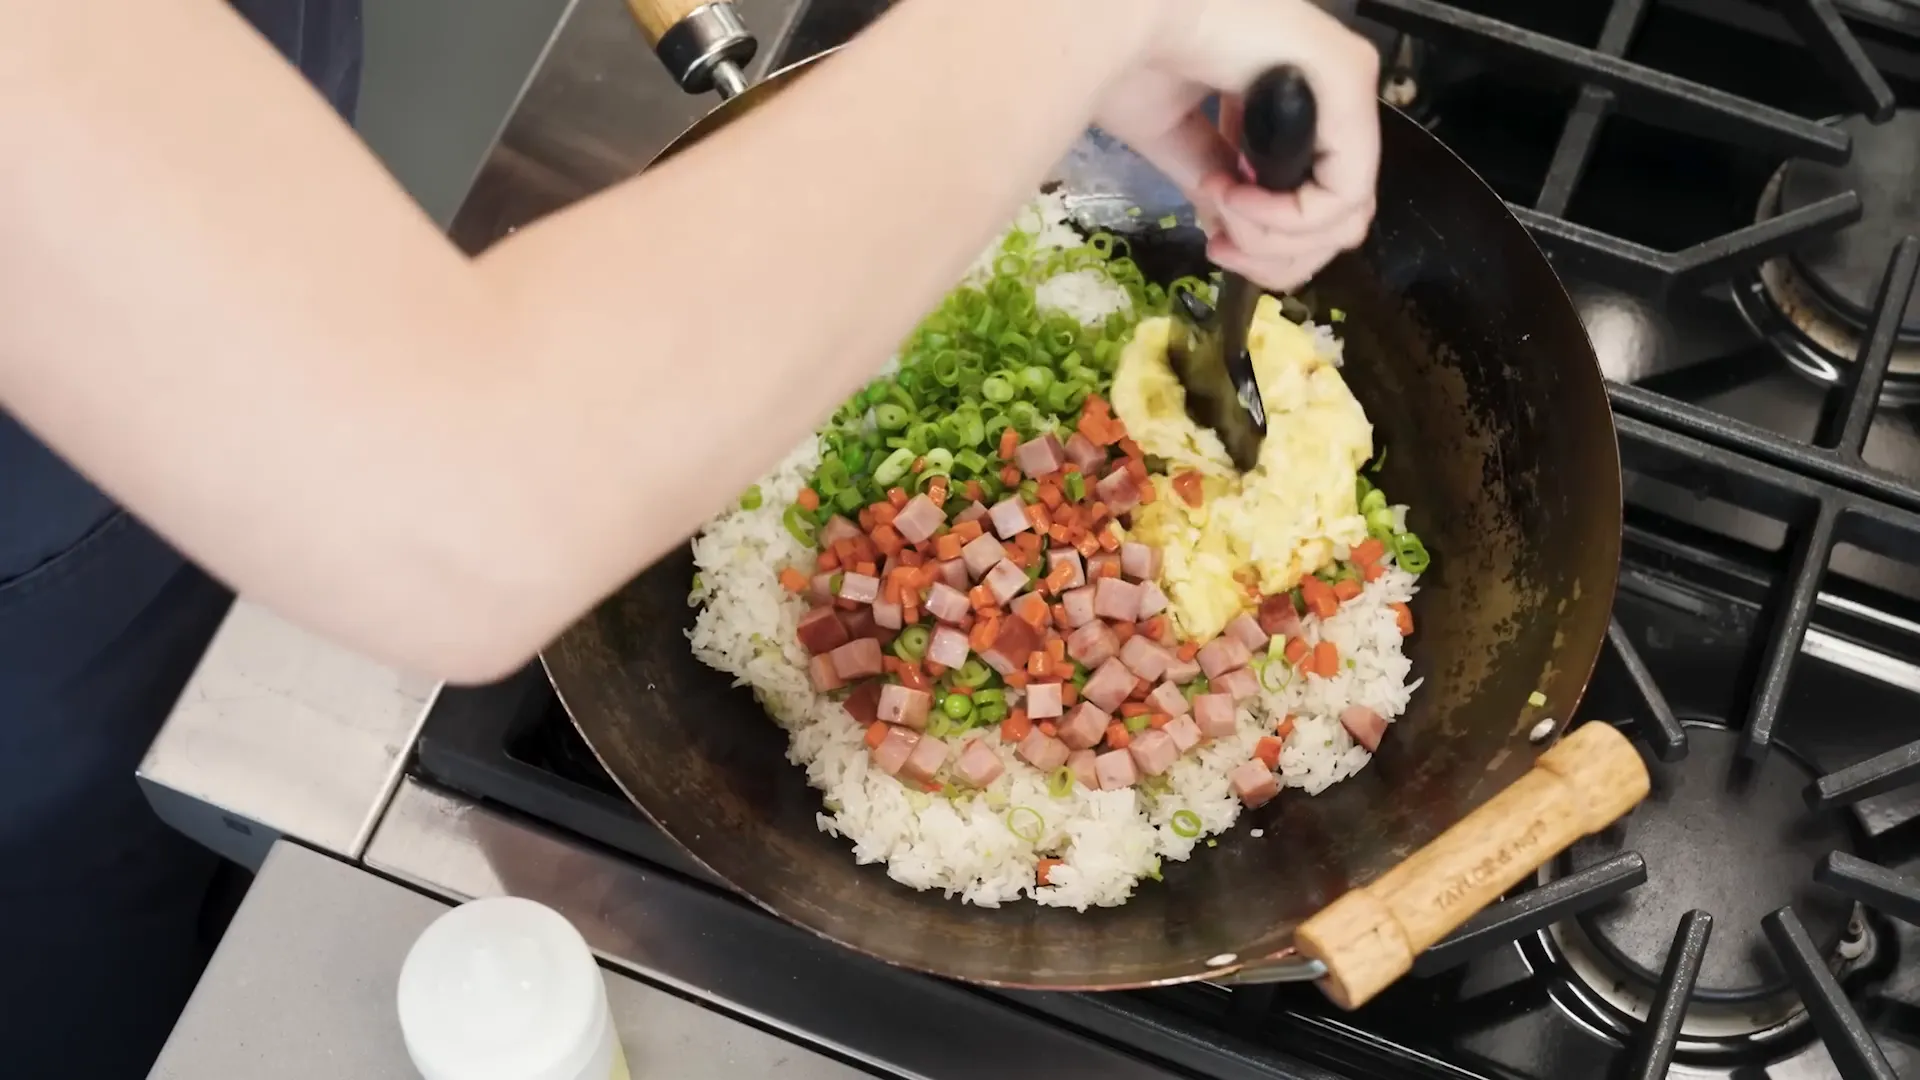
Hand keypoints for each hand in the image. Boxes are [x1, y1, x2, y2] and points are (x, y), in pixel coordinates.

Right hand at [1095, 0, 1380, 290]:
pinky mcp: (1349, 76)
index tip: (1214, 244)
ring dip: (1273, 239)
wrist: (1119, 17)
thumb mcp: (1175, 138)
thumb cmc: (1132, 56)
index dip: (1269, 246)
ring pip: (1347, 217)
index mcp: (1292, 99)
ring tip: (1222, 212)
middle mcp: (1330, 91)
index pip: (1318, 202)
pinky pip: (1344, 190)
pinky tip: (1238, 199)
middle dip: (1273, 256)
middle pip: (1339, 221)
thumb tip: (1226, 226)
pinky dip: (1287, 217)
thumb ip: (1212, 178)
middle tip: (1220, 247)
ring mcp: (1347, 82)